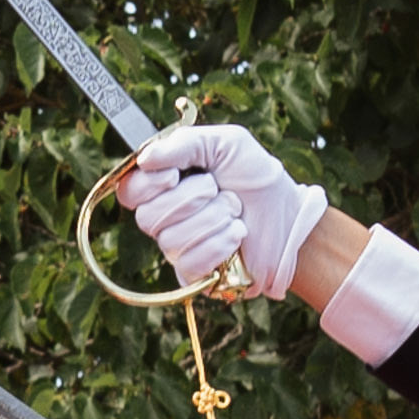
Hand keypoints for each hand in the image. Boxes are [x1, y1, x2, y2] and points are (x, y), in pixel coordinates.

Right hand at [117, 120, 327, 297]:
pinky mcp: (194, 275)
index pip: (129, 190)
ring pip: (171, 240)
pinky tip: (236, 236)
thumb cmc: (255, 177)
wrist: (289, 215)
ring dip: (213, 220)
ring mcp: (177, 249)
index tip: (176, 174)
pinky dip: (220, 244)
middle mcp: (164, 219)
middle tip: (219, 191)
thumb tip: (145, 158)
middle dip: (192, 199)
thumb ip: (184, 143)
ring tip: (234, 213)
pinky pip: (190, 262)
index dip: (148, 184)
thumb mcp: (224, 144)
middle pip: (148, 217)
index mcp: (163, 186)